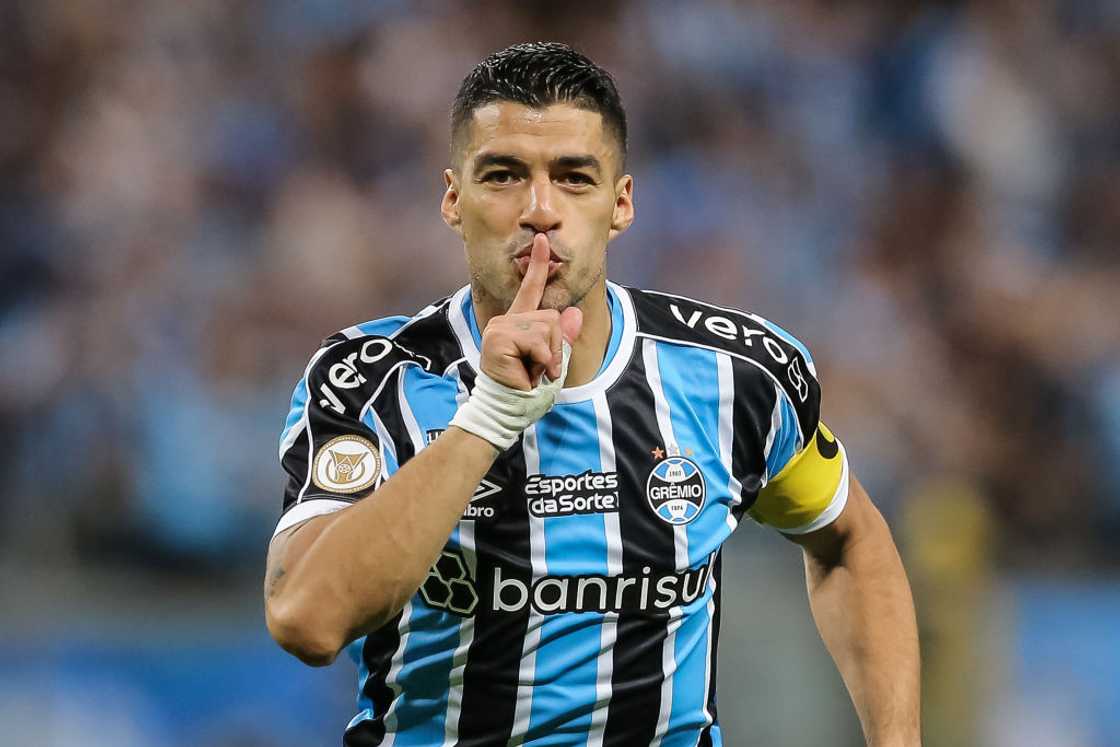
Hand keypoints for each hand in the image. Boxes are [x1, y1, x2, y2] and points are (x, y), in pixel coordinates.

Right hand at [480, 233, 582, 390]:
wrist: (507, 410)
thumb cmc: (525, 390)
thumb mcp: (552, 362)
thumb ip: (562, 339)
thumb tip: (575, 313)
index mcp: (517, 322)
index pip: (530, 289)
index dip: (538, 265)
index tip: (542, 240)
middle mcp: (507, 320)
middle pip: (552, 316)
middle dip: (556, 345)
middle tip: (540, 368)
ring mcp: (501, 326)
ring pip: (548, 327)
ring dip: (551, 355)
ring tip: (533, 371)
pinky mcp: (499, 337)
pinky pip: (539, 340)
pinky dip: (544, 360)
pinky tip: (530, 373)